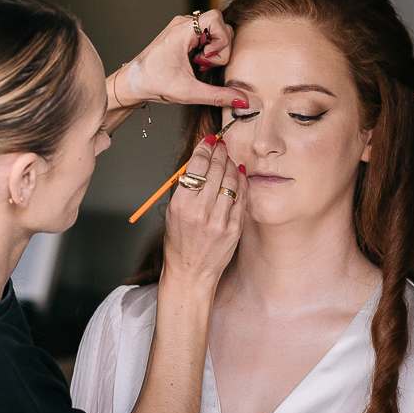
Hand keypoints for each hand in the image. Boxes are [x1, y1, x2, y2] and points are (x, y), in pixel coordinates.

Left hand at [109, 10, 239, 113]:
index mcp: (180, 32)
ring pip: (214, 28)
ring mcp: (183, 27)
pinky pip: (206, 33)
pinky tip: (196, 62)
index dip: (220, 39)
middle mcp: (182, 24)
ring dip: (213, 48)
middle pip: (219, 24)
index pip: (215, 18)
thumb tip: (242, 101)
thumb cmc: (154, 84)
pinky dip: (207, 48)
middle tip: (204, 63)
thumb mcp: (189, 92)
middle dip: (219, 47)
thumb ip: (218, 96)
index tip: (207, 57)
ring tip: (199, 63)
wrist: (134, 83)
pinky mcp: (183, 33)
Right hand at [160, 134, 241, 292]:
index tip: (209, 140)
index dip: (205, 148)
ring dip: (231, 164)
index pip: (197, 165)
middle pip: (216, 170)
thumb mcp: (172, 212)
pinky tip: (239, 174)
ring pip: (231, 181)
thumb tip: (200, 160)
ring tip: (229, 157)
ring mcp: (220, 221)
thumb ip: (185, 187)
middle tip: (221, 143)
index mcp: (182, 205)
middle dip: (220, 152)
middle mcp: (201, 212)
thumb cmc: (179, 242)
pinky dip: (241, 182)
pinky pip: (241, 198)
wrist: (191, 272)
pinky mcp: (234, 228)